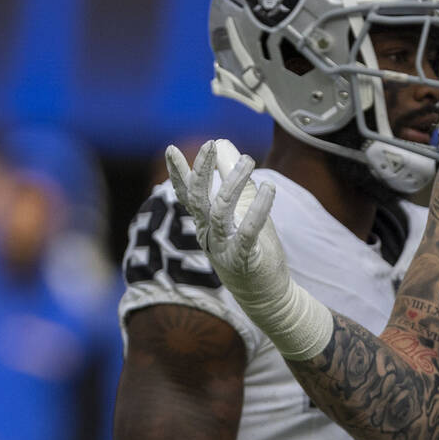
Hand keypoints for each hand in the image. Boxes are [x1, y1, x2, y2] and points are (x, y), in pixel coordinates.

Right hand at [165, 139, 332, 359]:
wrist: (266, 295)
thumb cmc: (253, 249)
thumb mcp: (243, 210)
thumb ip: (233, 180)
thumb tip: (224, 144)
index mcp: (205, 225)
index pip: (187, 195)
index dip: (178, 173)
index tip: (171, 149)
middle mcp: (209, 235)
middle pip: (197, 199)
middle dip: (201, 170)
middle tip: (210, 145)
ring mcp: (224, 248)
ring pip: (220, 211)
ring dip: (233, 183)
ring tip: (248, 161)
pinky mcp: (244, 258)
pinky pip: (248, 230)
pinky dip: (258, 208)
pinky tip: (268, 188)